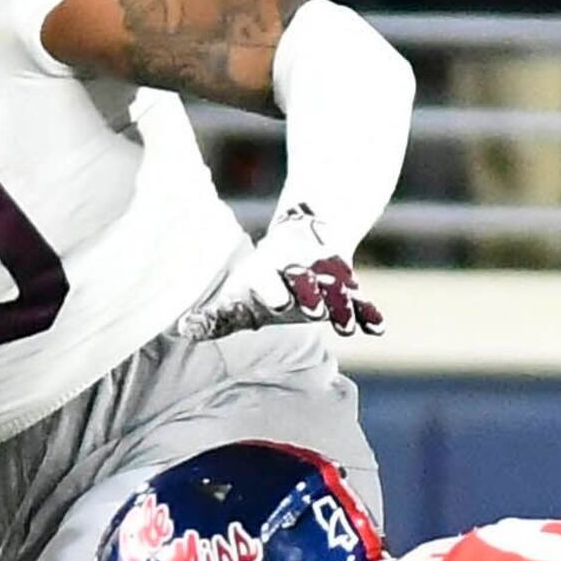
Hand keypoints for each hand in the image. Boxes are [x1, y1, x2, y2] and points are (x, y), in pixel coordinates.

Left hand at [179, 237, 381, 341]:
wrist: (307, 231)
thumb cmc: (261, 278)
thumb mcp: (237, 294)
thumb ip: (215, 316)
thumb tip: (183, 328)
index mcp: (266, 272)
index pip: (267, 279)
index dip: (273, 289)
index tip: (279, 304)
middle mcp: (298, 272)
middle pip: (304, 282)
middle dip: (309, 294)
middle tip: (313, 311)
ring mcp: (326, 277)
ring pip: (335, 290)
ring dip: (340, 306)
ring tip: (344, 327)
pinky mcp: (348, 284)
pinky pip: (360, 299)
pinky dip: (368, 312)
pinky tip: (376, 329)